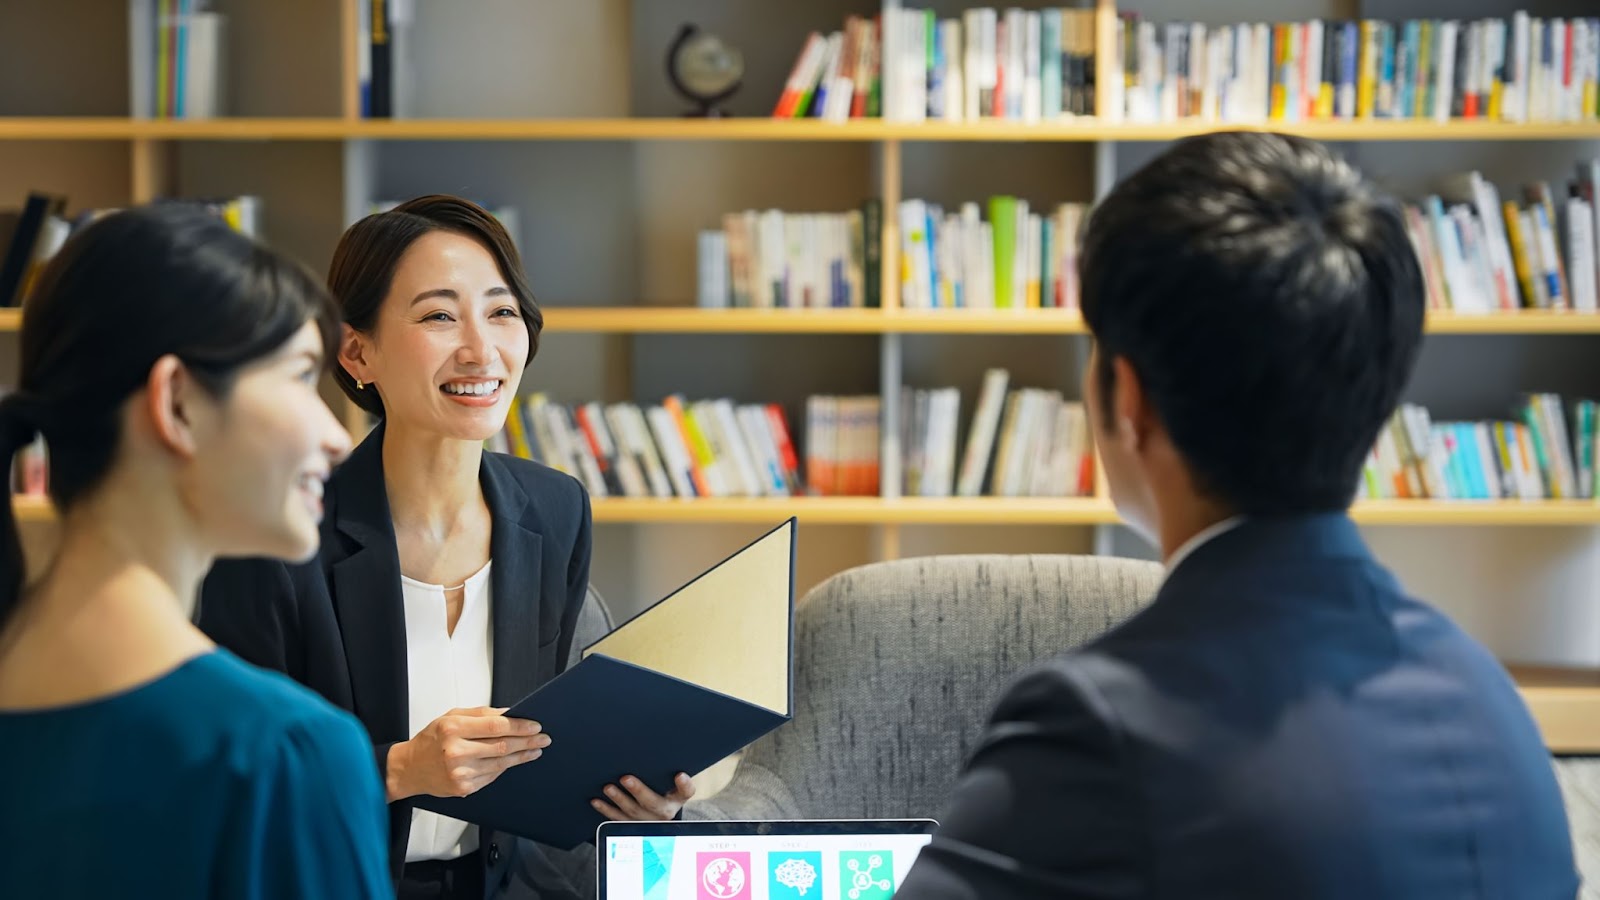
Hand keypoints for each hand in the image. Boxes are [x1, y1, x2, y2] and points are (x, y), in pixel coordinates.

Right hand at [386, 706, 550, 801]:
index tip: (535, 725)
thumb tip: (510, 713)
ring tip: (535, 750)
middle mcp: (456, 752)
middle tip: (543, 738)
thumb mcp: (451, 716)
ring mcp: (460, 773)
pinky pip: (492, 776)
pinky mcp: (463, 788)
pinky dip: (505, 768)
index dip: (519, 726)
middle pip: (502, 746)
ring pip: (500, 764)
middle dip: (527, 741)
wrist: (409, 769)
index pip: (495, 726)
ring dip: (522, 756)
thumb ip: (481, 714)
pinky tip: (515, 760)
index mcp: (452, 729)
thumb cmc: (431, 740)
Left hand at [592, 773, 695, 820]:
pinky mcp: (631, 826)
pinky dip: (606, 809)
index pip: (686, 792)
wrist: (656, 815)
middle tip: (626, 778)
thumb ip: (665, 770)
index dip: (684, 784)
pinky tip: (596, 800)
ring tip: (608, 788)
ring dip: (619, 799)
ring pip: (632, 812)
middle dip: (638, 791)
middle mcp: (664, 812)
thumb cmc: (662, 789)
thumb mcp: (669, 782)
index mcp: (676, 798)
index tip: (680, 775)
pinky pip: (617, 819)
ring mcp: (647, 821)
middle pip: (653, 803)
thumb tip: (652, 744)